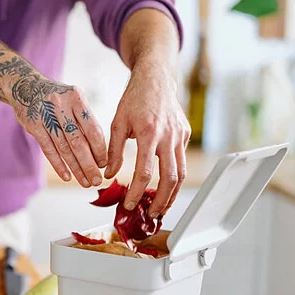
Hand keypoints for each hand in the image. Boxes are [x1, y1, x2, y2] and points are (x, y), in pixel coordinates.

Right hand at [12, 76, 107, 187]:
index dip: (99, 149)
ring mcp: (45, 116)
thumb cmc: (57, 98)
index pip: (92, 128)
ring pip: (63, 148)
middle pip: (78, 141)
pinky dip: (58, 164)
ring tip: (85, 182)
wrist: (25, 86)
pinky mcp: (33, 126)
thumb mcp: (73, 99)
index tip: (104, 164)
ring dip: (75, 168)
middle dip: (89, 164)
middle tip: (97, 180)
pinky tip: (67, 176)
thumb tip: (99, 151)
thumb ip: (84, 120)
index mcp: (76, 98)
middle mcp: (61, 106)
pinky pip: (48, 149)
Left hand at [105, 59, 189, 215]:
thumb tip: (108, 175)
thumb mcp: (117, 123)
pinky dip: (176, 177)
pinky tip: (166, 187)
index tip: (129, 204)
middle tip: (151, 214)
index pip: (145, 172)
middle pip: (170, 178)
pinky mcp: (185, 135)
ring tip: (161, 208)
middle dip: (161, 201)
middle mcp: (168, 136)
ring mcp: (180, 136)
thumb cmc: (134, 99)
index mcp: (149, 133)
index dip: (137, 192)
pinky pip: (182, 160)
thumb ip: (113, 151)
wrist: (156, 79)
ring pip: (182, 173)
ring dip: (173, 194)